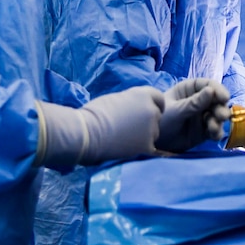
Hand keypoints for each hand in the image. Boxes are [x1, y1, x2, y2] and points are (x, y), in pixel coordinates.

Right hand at [35, 87, 164, 169]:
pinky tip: (127, 150)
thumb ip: (131, 103)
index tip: (144, 112)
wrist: (86, 133)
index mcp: (144, 95)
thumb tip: (135, 110)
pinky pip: (149, 148)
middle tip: (129, 128)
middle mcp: (152, 110)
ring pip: (153, 134)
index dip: (152, 106)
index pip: (159, 99)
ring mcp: (152, 129)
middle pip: (157, 117)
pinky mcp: (148, 147)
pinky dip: (140, 150)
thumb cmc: (93, 114)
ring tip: (123, 139)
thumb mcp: (117, 99)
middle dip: (147, 121)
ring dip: (144, 136)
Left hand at [157, 78, 231, 153]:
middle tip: (222, 116)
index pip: (207, 85)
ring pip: (217, 116)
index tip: (225, 98)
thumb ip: (193, 103)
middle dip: (221, 108)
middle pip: (216, 101)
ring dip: (219, 121)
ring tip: (213, 128)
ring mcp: (201, 116)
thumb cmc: (159, 120)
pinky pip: (214, 130)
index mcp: (189, 89)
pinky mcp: (203, 131)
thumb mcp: (176, 110)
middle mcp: (198, 101)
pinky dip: (216, 132)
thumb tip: (211, 91)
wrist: (151, 142)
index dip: (218, 90)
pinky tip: (215, 136)